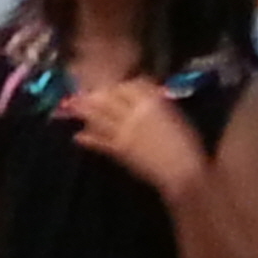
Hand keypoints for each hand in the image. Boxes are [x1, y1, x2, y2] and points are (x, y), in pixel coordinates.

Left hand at [62, 78, 206, 196]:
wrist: (183, 171)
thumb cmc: (187, 142)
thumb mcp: (176, 115)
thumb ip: (159, 103)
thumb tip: (147, 95)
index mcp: (152, 101)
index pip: (129, 86)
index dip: (118, 85)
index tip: (111, 86)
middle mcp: (134, 113)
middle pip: (109, 99)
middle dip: (93, 94)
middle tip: (77, 91)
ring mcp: (124, 131)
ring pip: (100, 117)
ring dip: (84, 112)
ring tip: (70, 107)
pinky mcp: (120, 150)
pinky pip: (100, 142)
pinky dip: (88, 139)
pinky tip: (77, 136)